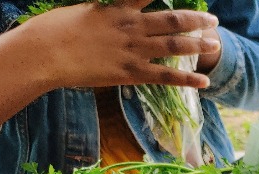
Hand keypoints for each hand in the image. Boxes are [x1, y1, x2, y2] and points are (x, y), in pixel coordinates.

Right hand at [24, 0, 221, 90]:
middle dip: (195, 19)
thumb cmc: (53, 30)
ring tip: (214, 44)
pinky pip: (165, 77)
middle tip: (213, 19)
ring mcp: (132, 50)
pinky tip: (205, 81)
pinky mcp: (130, 73)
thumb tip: (107, 10)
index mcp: (117, 7)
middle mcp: (130, 26)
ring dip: (197, 44)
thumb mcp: (81, 10)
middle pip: (171, 20)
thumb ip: (102, 10)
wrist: (44, 52)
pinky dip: (187, 79)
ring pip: (173, 46)